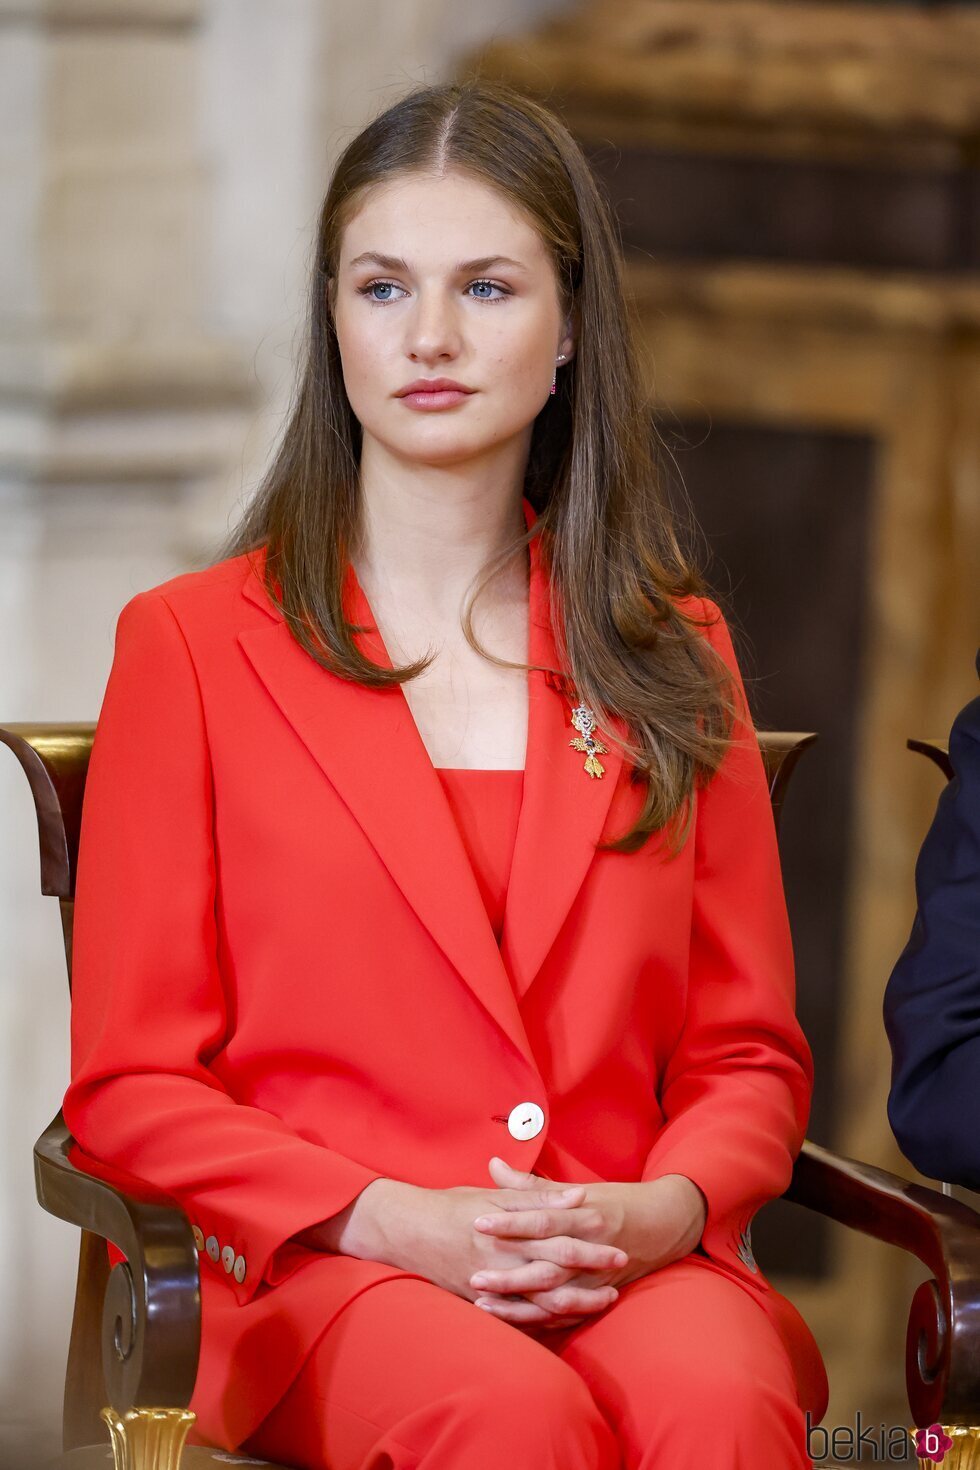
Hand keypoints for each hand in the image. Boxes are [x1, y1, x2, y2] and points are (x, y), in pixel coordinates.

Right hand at [300, 1173, 630, 1311]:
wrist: (405, 1230)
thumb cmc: (450, 1206)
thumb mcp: (491, 1195)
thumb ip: (534, 1197)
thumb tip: (576, 1196)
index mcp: (506, 1229)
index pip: (556, 1235)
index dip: (587, 1239)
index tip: (615, 1239)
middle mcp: (502, 1260)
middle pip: (554, 1271)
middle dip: (589, 1274)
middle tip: (619, 1274)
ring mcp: (492, 1285)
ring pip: (541, 1300)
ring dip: (575, 1301)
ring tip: (603, 1301)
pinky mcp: (481, 1301)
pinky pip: (520, 1317)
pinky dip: (546, 1319)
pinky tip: (566, 1318)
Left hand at [467, 1159, 707, 1329]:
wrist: (665, 1222)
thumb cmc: (616, 1201)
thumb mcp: (576, 1189)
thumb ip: (532, 1185)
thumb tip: (494, 1166)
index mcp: (582, 1214)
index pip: (541, 1219)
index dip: (509, 1222)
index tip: (478, 1223)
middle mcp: (589, 1248)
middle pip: (545, 1265)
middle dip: (509, 1274)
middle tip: (474, 1276)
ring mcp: (595, 1277)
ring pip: (554, 1297)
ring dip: (519, 1304)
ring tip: (484, 1306)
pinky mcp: (599, 1295)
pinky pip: (567, 1314)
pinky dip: (541, 1321)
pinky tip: (513, 1323)